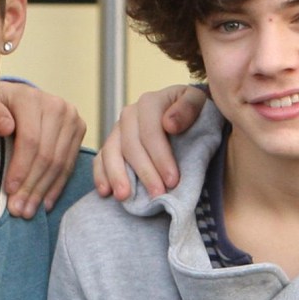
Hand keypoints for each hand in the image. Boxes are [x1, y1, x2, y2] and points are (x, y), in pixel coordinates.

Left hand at [0, 81, 87, 217]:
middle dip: (31, 186)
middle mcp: (58, 106)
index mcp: (32, 99)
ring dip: (43, 191)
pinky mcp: (79, 130)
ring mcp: (72, 118)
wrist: (15, 98)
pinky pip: (69, 165)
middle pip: (47, 155)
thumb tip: (7, 127)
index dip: (20, 169)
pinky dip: (56, 186)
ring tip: (29, 211)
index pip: (31, 140)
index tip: (9, 191)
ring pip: (59, 163)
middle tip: (19, 210)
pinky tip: (45, 203)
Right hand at [92, 85, 205, 199]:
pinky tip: (105, 192)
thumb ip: (188, 108)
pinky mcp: (111, 145)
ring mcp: (117, 130)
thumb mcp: (198, 102)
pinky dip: (100, 176)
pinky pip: (100, 159)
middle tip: (156, 194)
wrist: (182, 116)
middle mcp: (129, 114)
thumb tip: (169, 124)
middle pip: (130, 145)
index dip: (161, 157)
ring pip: (110, 152)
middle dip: (144, 172)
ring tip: (124, 197)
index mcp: (150, 103)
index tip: (173, 180)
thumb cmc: (192, 113)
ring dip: (116, 176)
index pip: (151, 131)